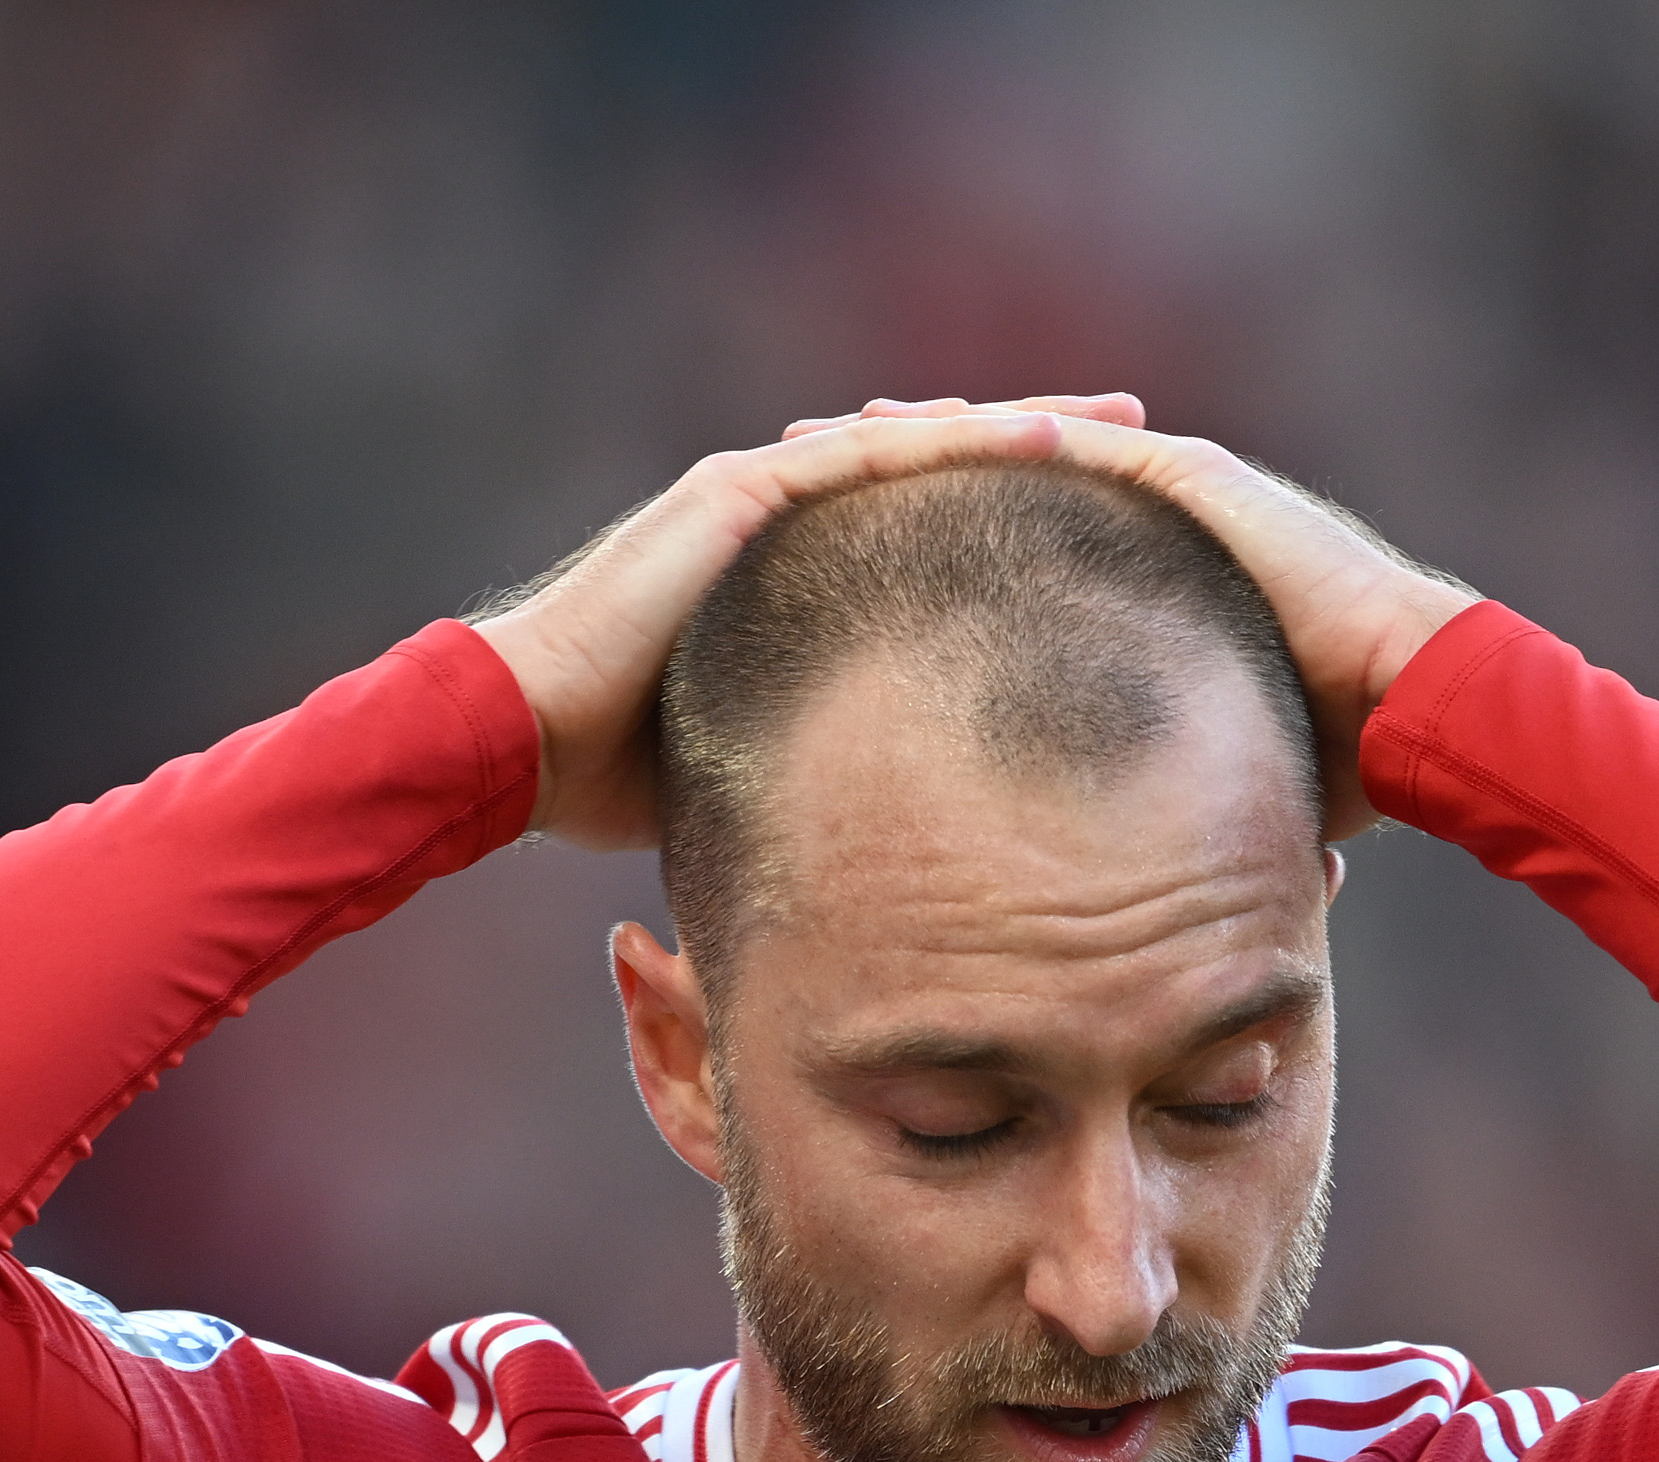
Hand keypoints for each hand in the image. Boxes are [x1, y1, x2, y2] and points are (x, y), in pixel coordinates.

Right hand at [476, 397, 1148, 849]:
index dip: (1011, 510)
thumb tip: (898, 838)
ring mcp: (759, 491)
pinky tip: (1042, 436)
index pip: (921, 520)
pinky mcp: (737, 495)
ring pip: (917, 440)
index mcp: (790, 568)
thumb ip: (822, 758)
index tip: (1105, 521)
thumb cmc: (609, 774)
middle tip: (1143, 444)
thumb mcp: (753, 756)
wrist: (514, 739)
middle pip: (935, 462)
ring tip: (1122, 427)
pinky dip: (958, 441)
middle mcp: (780, 511)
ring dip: (1023, 428)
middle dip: (1039, 449)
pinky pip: (869, 456)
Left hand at [794, 400, 1480, 839]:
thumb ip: (1129, 830)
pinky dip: (980, 436)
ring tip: (814, 443)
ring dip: (908, 441)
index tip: (808, 567)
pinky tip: (898, 433)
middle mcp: (1135, 522)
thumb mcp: (1183, 799)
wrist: (1419, 713)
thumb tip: (1100, 933)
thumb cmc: (1329, 770)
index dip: (898, 549)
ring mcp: (1163, 488)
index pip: (988, 551)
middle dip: (879, 479)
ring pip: (1006, 444)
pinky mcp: (1186, 482)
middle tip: (776, 480)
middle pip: (980, 481)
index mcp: (1122, 586)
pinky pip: (1059, 445)